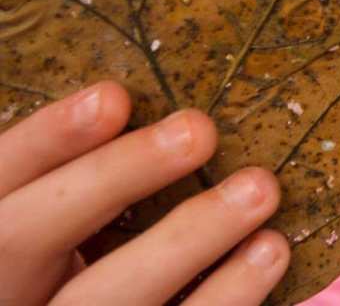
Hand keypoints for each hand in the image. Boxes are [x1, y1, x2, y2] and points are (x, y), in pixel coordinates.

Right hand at [0, 81, 288, 304]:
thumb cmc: (87, 264)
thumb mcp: (67, 223)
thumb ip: (89, 179)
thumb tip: (158, 106)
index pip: (0, 180)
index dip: (47, 139)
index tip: (114, 97)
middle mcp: (8, 293)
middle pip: (29, 238)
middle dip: (113, 176)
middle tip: (199, 129)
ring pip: (104, 301)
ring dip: (188, 240)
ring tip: (259, 189)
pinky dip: (225, 295)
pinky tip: (269, 250)